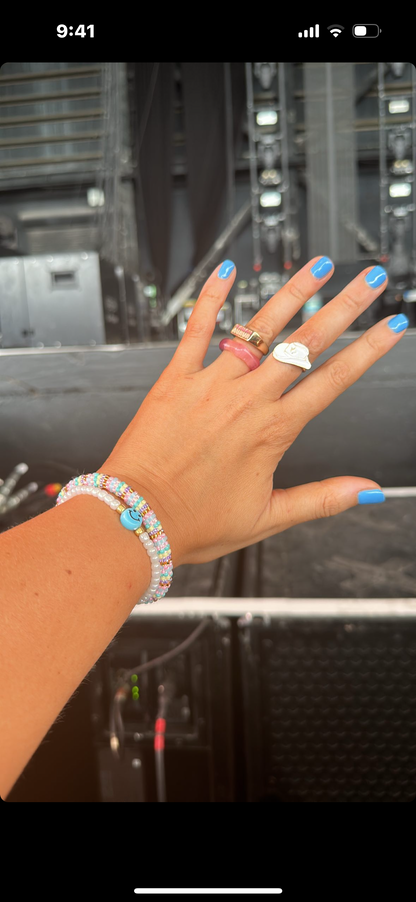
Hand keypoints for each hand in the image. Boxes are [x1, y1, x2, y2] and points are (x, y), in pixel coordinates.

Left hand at [101, 257, 406, 568]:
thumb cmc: (194, 523)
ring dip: (292, 293)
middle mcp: (246, 401)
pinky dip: (210, 297)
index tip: (391, 327)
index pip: (333, 381)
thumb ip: (322, 499)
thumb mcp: (268, 518)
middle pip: (306, 344)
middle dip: (344, 307)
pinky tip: (226, 271)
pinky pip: (196, 329)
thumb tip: (368, 492)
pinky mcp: (175, 379)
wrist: (135, 519)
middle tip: (369, 281)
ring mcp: (210, 385)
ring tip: (318, 265)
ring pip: (259, 328)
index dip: (368, 350)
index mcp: (272, 432)